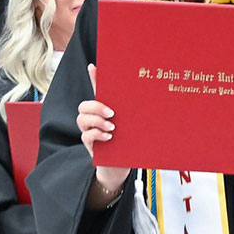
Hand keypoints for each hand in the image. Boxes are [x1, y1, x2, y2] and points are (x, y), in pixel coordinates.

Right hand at [77, 64, 129, 199]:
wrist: (122, 166)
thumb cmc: (128, 143)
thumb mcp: (132, 126)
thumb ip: (135, 113)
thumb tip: (152, 96)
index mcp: (104, 111)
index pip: (97, 91)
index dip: (93, 78)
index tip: (93, 66)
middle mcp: (94, 119)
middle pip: (83, 105)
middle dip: (96, 106)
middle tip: (112, 113)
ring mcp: (90, 132)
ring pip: (81, 119)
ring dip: (96, 121)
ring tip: (112, 127)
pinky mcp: (90, 145)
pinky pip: (86, 136)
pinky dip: (97, 134)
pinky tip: (109, 137)